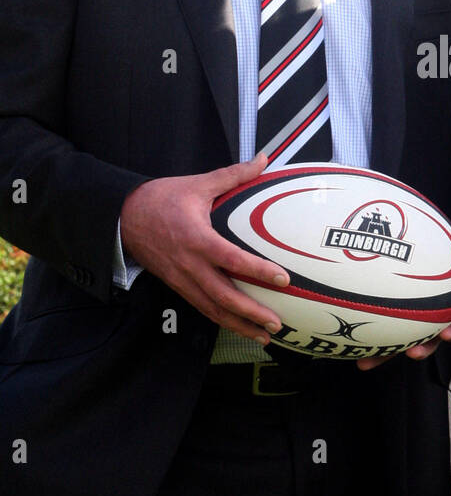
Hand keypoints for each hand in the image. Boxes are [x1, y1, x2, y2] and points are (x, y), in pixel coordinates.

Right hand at [119, 152, 287, 342]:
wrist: (123, 217)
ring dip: (238, 324)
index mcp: (197, 238)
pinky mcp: (177, 285)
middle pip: (223, 296)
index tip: (282, 279)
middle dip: (250, 313)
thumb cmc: (162, 198)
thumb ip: (233, 175)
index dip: (257, 270)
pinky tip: (240, 327)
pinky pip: (201, 306)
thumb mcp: (198, 184)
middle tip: (276, 322)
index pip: (231, 259)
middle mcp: (189, 265)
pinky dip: (222, 319)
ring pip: (212, 308)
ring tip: (264, 336)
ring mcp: (181, 279)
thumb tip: (263, 159)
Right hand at [356, 239, 450, 370]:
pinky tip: (450, 333)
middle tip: (365, 363)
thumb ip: (403, 242)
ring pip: (433, 341)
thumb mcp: (425, 247)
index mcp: (412, 307)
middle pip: (402, 341)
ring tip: (414, 352)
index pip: (386, 324)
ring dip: (424, 347)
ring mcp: (449, 323)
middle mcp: (427, 320)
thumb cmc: (448, 257)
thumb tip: (371, 225)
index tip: (345, 344)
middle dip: (385, 354)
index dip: (366, 336)